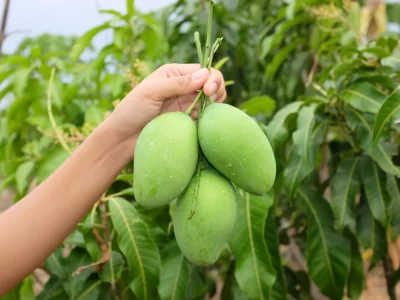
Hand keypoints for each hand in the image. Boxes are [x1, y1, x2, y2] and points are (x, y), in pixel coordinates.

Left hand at [104, 63, 226, 150]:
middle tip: (210, 102)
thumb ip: (178, 83)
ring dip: (213, 106)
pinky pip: (205, 117)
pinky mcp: (188, 121)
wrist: (123, 138)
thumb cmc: (132, 111)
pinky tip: (199, 123)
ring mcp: (187, 104)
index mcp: (175, 73)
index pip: (203, 70)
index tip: (207, 91)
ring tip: (203, 114)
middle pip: (212, 84)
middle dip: (216, 91)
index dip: (211, 79)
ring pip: (212, 101)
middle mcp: (183, 87)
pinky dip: (208, 119)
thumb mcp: (152, 92)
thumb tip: (205, 74)